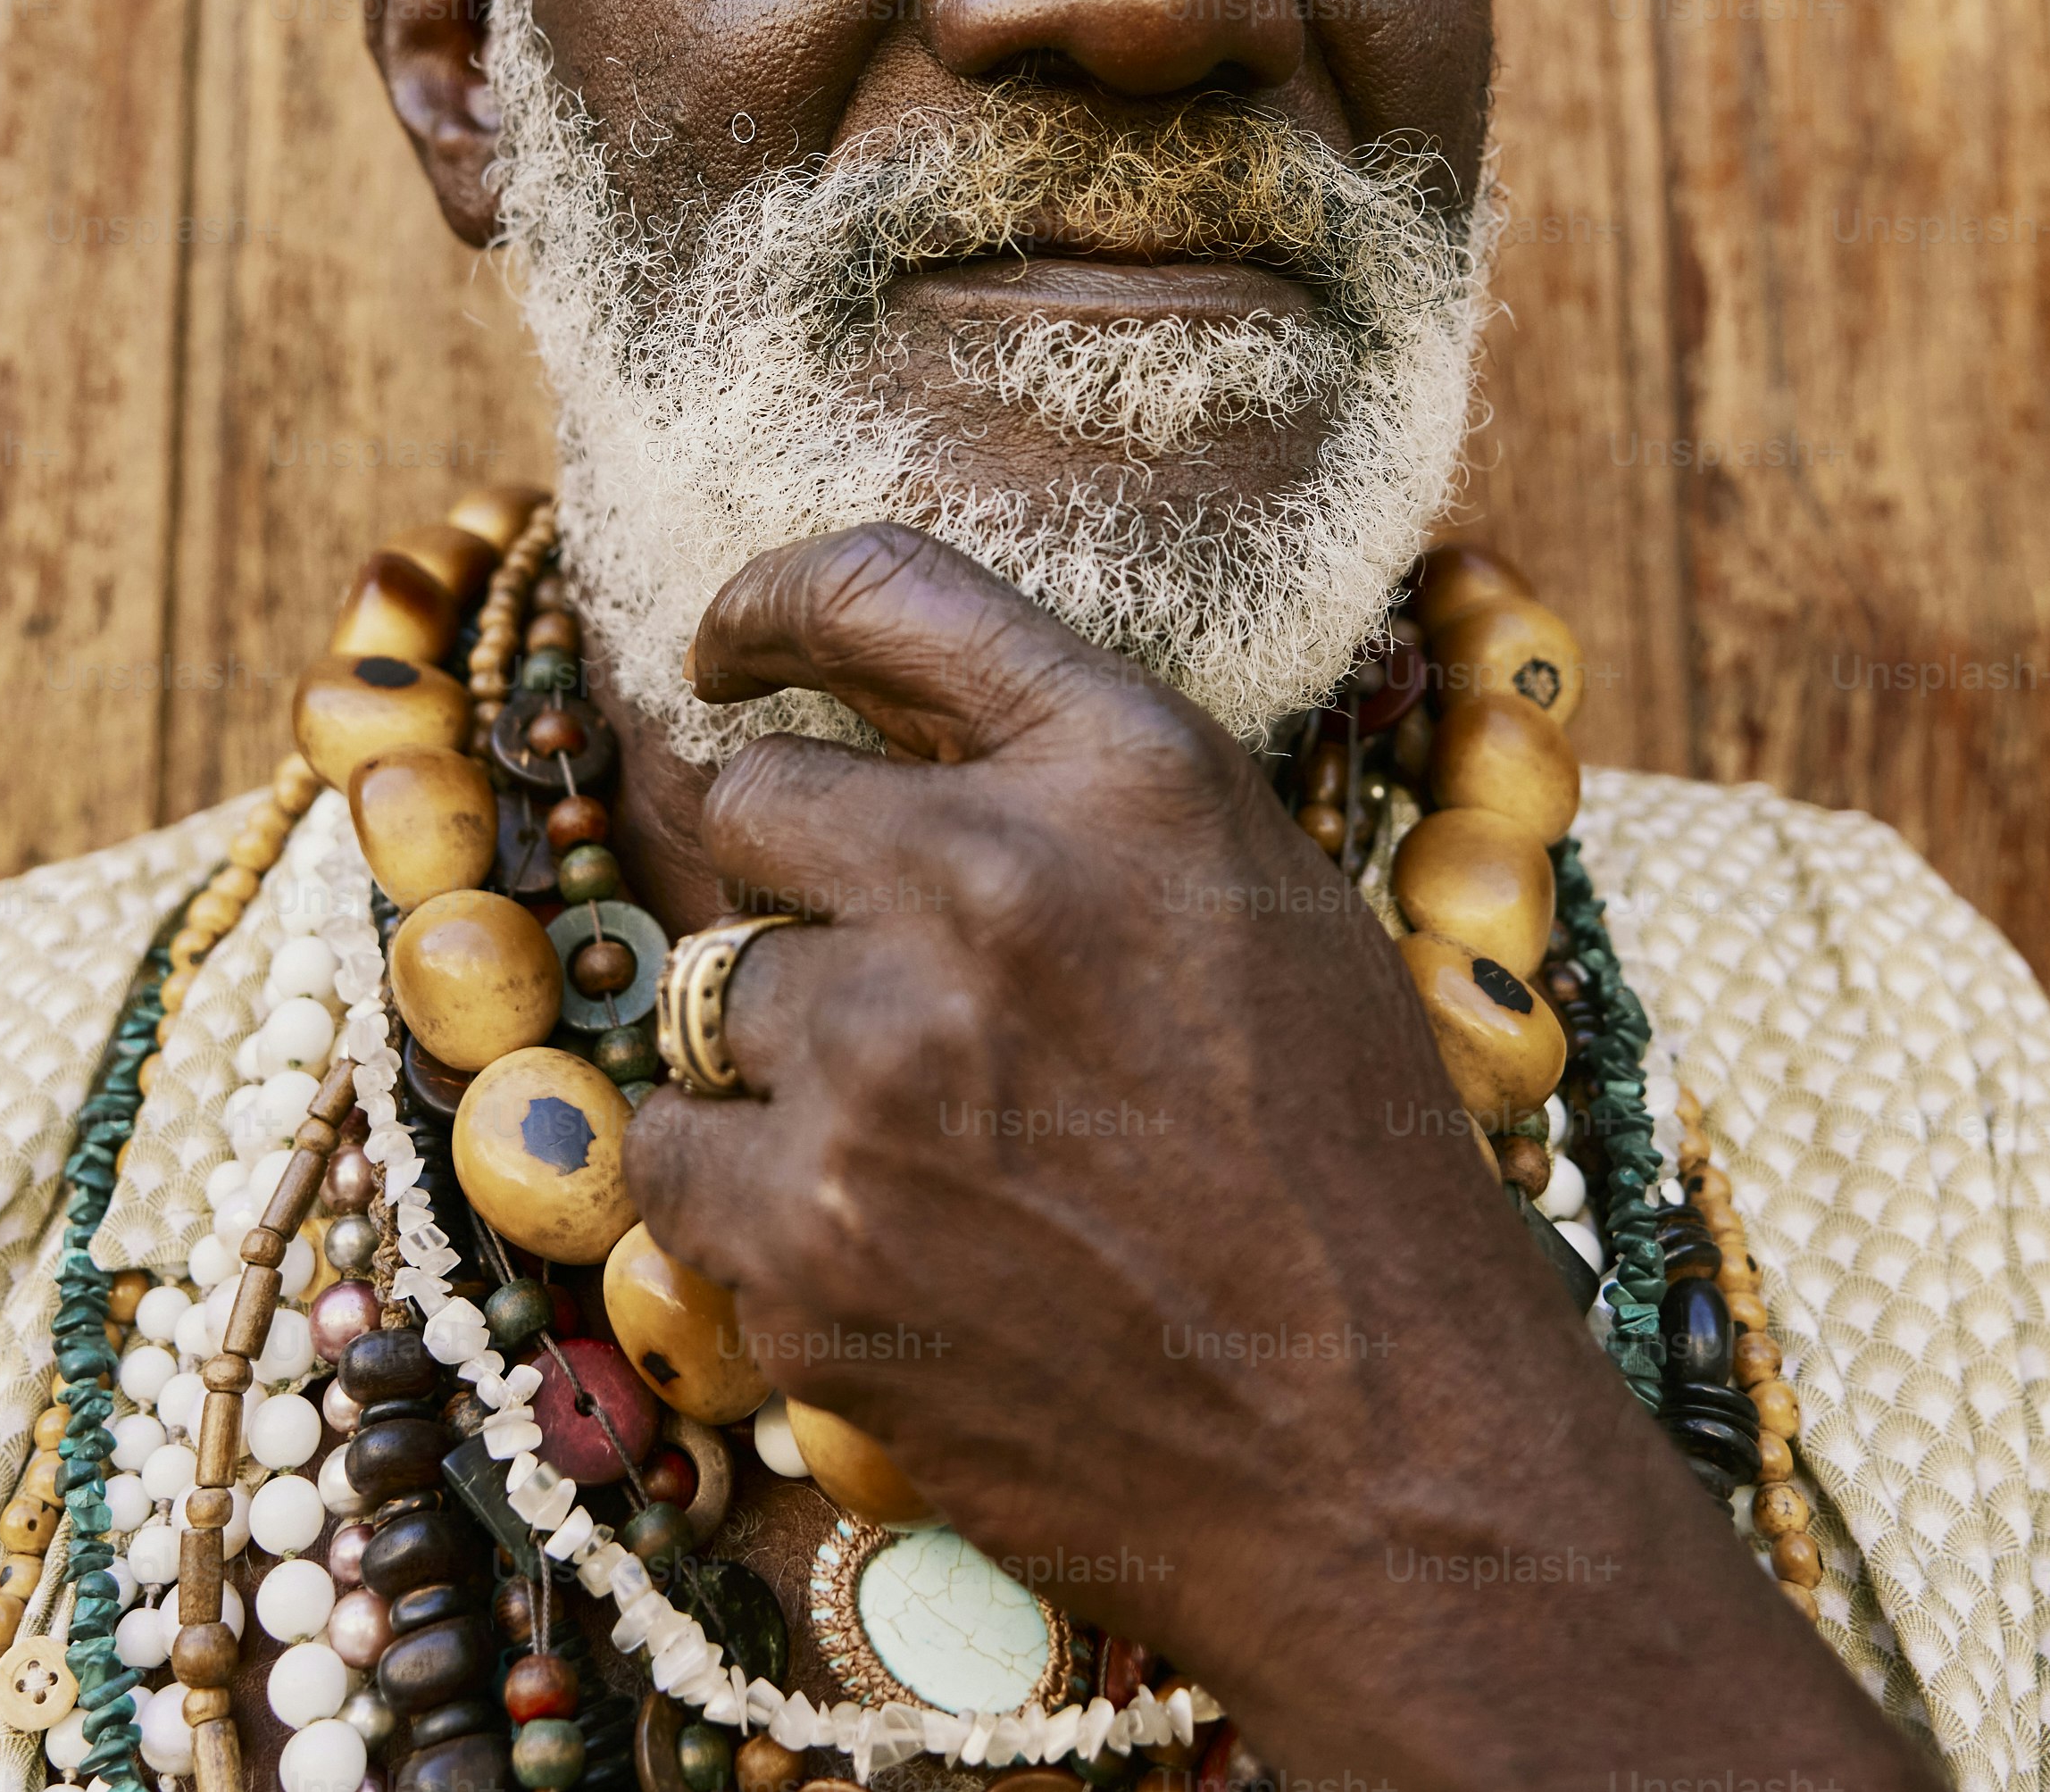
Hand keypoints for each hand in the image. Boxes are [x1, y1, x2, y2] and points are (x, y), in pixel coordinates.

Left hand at [615, 523, 1936, 1790]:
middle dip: (795, 880)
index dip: (772, 610)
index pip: (882, 593)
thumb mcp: (1264, 902)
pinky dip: (739, 1194)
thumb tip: (873, 731)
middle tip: (889, 984)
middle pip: (747, 801)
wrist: (1379, 1458)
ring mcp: (880, 1069)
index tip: (729, 652)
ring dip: (785, 1056)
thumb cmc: (1346, 1177)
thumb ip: (1078, 793)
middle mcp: (991, 886)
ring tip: (932, 1151)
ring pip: (708, 992)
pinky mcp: (805, 1239)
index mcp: (1126, 777)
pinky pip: (670, 1155)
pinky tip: (870, 1238)